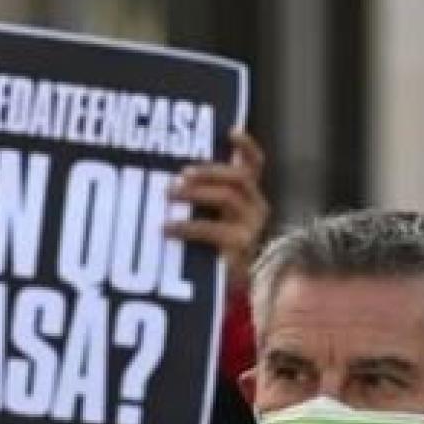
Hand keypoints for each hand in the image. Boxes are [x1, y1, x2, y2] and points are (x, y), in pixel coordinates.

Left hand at [166, 130, 269, 286]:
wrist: (233, 293)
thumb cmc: (215, 251)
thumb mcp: (212, 219)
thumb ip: (201, 198)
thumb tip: (167, 178)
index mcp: (250, 196)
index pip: (255, 164)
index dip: (246, 145)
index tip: (230, 130)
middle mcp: (256, 208)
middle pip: (239, 176)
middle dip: (208, 170)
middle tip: (179, 175)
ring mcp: (251, 227)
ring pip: (229, 196)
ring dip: (196, 192)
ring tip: (170, 195)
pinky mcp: (241, 247)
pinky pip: (214, 229)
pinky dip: (186, 226)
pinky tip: (167, 228)